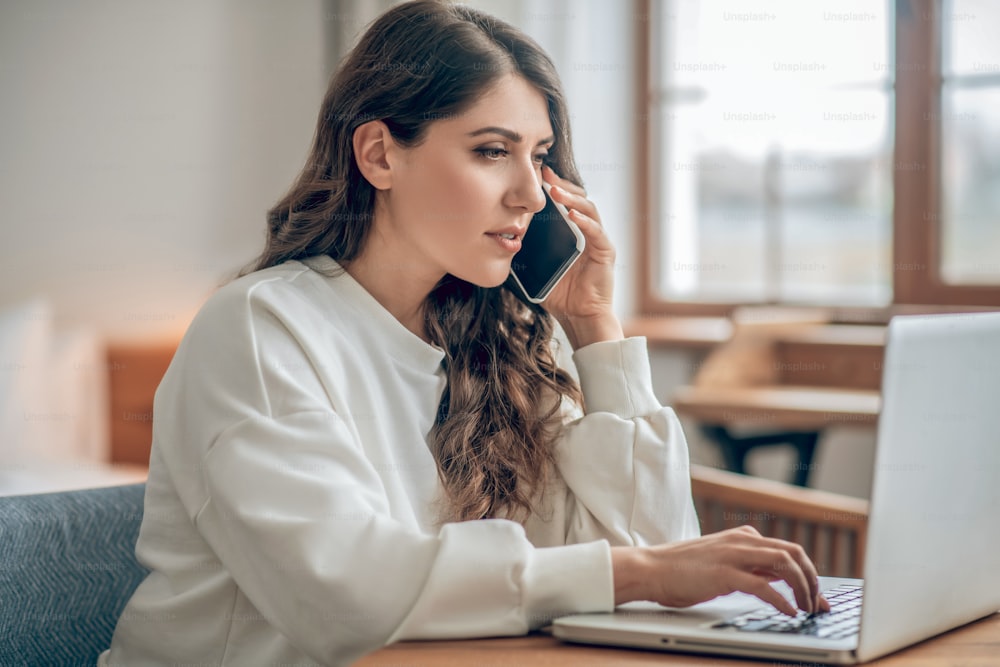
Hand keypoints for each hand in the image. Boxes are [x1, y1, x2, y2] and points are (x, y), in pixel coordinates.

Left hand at [538, 166, 622, 348]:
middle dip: (562, 186)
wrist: (579, 317)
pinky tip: (572, 215)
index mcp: (572, 233)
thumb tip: (501, 240)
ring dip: (572, 199)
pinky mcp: (605, 252)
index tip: (538, 175)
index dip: (553, 188)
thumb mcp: (537, 268)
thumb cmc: (559, 295)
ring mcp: (598, 241)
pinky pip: (596, 232)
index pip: (565, 203)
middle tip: (546, 175)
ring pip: (588, 210)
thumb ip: (526, 252)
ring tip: (556, 191)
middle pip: (578, 200)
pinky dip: (585, 222)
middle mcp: (588, 232)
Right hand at [611, 526, 830, 615]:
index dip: (809, 573)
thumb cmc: (682, 570)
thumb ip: (749, 567)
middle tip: (818, 605)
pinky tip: (789, 612)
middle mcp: (742, 541)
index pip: (788, 550)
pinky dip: (781, 600)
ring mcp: (732, 555)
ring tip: (807, 609)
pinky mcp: (722, 574)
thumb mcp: (722, 563)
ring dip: (802, 588)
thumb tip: (778, 582)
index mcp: (743, 537)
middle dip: (812, 580)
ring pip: (783, 564)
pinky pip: (762, 585)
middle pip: (793, 553)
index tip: (818, 597)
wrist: (650, 568)